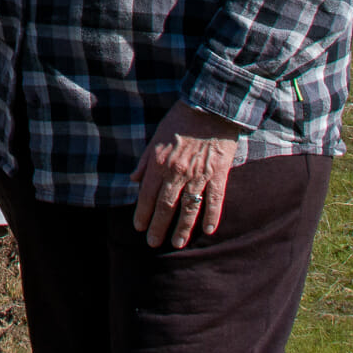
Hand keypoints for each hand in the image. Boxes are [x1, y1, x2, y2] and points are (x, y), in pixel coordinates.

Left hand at [130, 101, 241, 247]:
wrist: (209, 109)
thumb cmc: (179, 121)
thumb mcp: (155, 138)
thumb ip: (145, 162)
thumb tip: (133, 180)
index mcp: (159, 163)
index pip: (147, 195)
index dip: (142, 213)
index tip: (138, 227)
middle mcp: (177, 172)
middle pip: (166, 206)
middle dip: (158, 226)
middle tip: (153, 243)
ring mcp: (199, 175)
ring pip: (189, 208)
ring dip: (183, 228)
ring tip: (177, 243)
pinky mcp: (219, 174)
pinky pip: (215, 200)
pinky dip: (212, 216)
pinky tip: (208, 231)